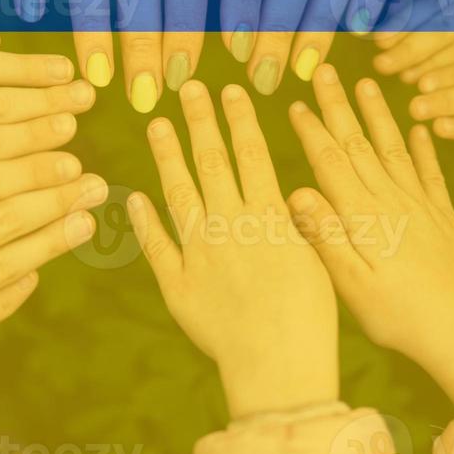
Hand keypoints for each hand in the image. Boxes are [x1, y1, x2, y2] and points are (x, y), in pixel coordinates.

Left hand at [128, 81, 338, 418]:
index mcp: (269, 217)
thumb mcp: (320, 260)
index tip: (229, 90)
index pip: (251, 154)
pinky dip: (144, 221)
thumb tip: (292, 190)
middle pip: (212, 162)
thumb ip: (301, 222)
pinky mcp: (179, 286)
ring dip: (168, 156)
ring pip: (180, 193)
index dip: (238, 119)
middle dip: (200, 121)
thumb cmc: (313, 318)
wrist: (281, 366)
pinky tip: (133, 198)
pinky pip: (157, 247)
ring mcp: (200, 254)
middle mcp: (231, 226)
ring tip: (157, 123)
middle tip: (188, 87)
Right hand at [286, 65, 453, 406]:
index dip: (311, 130)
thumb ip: (325, 236)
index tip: (295, 102)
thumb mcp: (351, 285)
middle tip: (325, 71)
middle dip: (340, 106)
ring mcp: (420, 207)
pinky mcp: (443, 218)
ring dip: (378, 114)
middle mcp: (392, 202)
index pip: (331, 162)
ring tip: (367, 83)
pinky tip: (419, 128)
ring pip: (394, 148)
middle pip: (359, 144)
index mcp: (363, 217)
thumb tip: (296, 191)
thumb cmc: (399, 317)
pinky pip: (431, 173)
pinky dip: (424, 148)